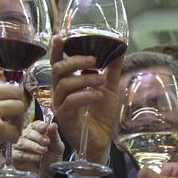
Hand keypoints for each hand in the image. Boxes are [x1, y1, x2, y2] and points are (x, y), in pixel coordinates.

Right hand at [0, 74, 24, 177]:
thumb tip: (3, 94)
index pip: (3, 83)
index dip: (7, 97)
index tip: (5, 106)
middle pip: (15, 93)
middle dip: (17, 105)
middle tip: (13, 117)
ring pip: (20, 108)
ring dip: (18, 120)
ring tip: (11, 129)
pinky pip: (15, 130)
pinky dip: (13, 136)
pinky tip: (7, 140)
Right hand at [12, 120, 64, 177]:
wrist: (50, 173)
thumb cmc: (52, 157)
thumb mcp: (57, 146)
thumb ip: (54, 136)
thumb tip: (53, 124)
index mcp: (36, 131)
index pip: (35, 125)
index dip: (39, 126)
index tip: (44, 128)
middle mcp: (26, 137)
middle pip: (28, 133)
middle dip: (38, 137)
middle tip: (46, 142)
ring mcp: (19, 147)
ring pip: (22, 143)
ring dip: (34, 146)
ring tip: (43, 151)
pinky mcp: (15, 157)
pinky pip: (19, 154)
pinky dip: (29, 156)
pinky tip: (38, 157)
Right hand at [50, 35, 123, 164]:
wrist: (102, 141)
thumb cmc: (102, 115)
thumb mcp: (110, 88)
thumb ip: (112, 69)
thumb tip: (120, 47)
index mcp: (67, 83)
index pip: (58, 64)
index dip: (56, 50)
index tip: (60, 37)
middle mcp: (60, 93)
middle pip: (58, 70)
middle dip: (75, 61)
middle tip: (94, 60)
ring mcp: (61, 105)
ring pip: (64, 84)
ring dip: (86, 79)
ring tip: (102, 80)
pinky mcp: (65, 118)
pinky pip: (71, 102)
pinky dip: (86, 95)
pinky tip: (98, 95)